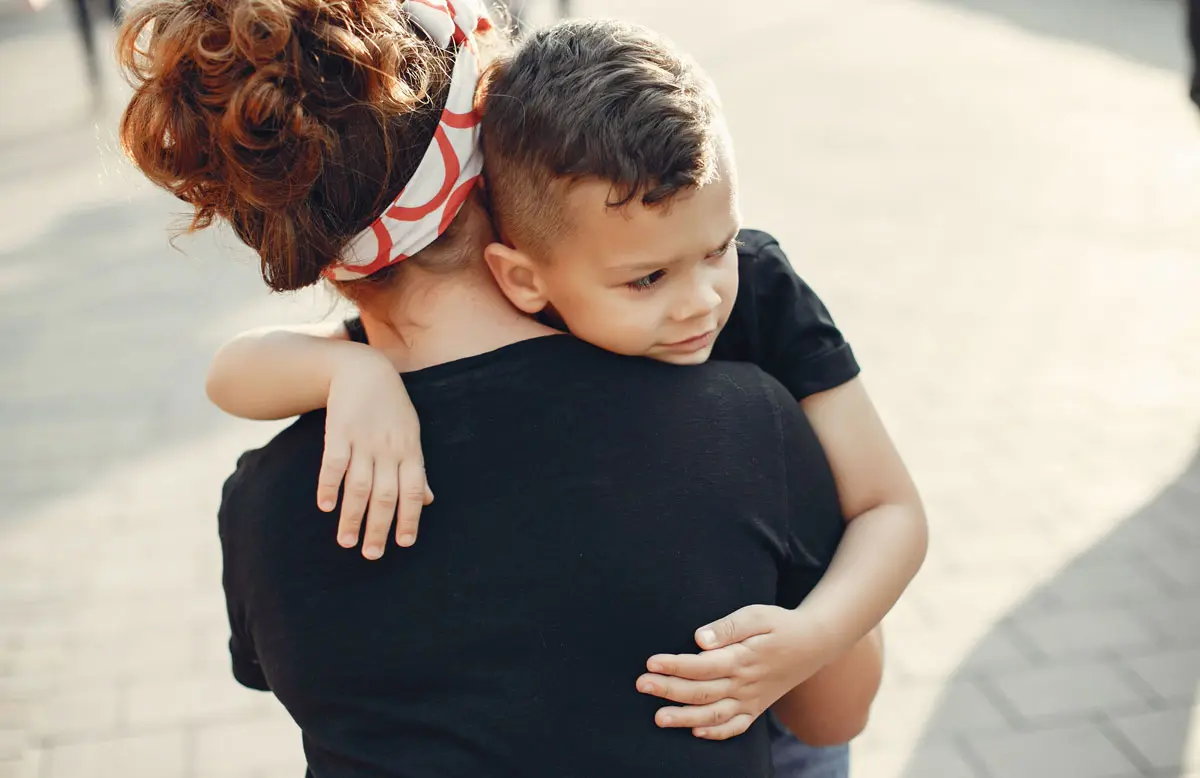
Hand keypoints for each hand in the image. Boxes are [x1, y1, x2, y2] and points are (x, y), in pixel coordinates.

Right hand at [316, 346, 431, 559]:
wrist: (364, 370)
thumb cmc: (391, 409)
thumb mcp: (411, 436)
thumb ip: (417, 470)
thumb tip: (429, 501)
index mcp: (410, 451)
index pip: (414, 490)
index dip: (410, 518)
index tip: (403, 544)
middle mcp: (389, 449)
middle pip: (386, 494)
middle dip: (379, 527)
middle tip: (371, 554)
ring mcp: (363, 440)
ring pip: (359, 485)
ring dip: (353, 516)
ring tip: (346, 542)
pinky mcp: (339, 430)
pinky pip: (334, 462)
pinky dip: (329, 485)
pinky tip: (326, 506)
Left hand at [636, 604, 836, 740]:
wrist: (814, 644)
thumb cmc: (780, 624)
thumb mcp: (757, 615)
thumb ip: (728, 627)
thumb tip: (699, 639)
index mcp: (743, 659)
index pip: (702, 665)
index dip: (675, 665)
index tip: (651, 662)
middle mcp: (745, 684)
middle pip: (702, 691)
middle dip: (669, 690)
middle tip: (642, 685)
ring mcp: (751, 700)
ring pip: (714, 714)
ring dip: (685, 717)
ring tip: (659, 718)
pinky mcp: (756, 708)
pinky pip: (736, 726)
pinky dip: (717, 732)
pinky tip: (695, 731)